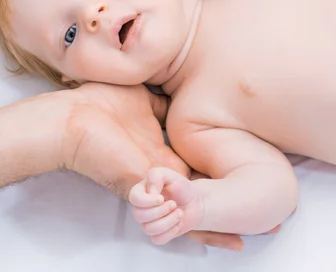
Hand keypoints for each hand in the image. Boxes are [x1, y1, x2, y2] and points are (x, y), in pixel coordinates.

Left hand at [54, 84, 242, 249]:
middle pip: (201, 192)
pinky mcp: (145, 189)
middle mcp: (161, 173)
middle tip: (268, 217)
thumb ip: (160, 103)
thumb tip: (176, 95)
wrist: (67, 119)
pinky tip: (230, 239)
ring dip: (225, 222)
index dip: (220, 173)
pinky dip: (203, 228)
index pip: (197, 168)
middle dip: (230, 205)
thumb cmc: (98, 104)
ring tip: (259, 232)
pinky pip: (176, 213)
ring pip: (194, 209)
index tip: (248, 173)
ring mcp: (154, 186)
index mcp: (160, 151)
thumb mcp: (141, 97)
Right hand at [130, 167, 203, 245]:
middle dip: (160, 211)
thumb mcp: (169, 175)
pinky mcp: (157, 235)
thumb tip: (150, 192)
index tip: (161, 198)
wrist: (194, 202)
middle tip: (174, 204)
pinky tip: (178, 223)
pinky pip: (157, 239)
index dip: (147, 201)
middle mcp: (141, 208)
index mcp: (141, 191)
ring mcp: (147, 223)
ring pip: (149, 229)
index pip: (134, 198)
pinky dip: (170, 232)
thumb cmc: (180, 187)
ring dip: (168, 221)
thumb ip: (156, 176)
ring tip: (179, 212)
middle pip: (139, 215)